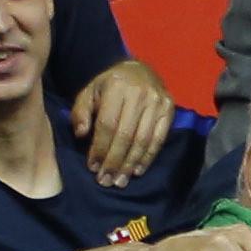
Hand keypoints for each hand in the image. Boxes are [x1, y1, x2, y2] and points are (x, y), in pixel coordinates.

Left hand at [70, 60, 174, 185]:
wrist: (139, 70)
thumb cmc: (109, 85)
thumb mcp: (89, 92)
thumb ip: (81, 112)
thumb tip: (82, 135)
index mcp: (116, 87)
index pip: (107, 124)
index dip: (99, 147)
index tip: (93, 167)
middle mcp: (140, 95)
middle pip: (126, 135)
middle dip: (115, 161)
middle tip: (106, 180)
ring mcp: (158, 102)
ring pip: (143, 139)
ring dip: (131, 163)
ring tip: (121, 180)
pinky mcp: (170, 111)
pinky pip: (158, 139)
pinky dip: (148, 157)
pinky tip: (138, 170)